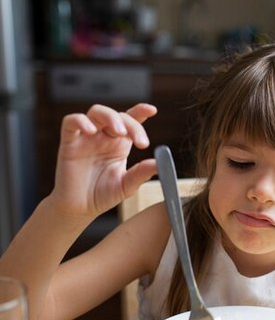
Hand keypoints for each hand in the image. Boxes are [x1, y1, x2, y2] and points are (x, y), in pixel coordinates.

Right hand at [51, 103, 157, 217]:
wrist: (80, 209)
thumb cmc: (102, 195)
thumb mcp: (127, 185)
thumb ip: (141, 173)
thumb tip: (160, 163)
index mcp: (120, 144)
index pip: (131, 121)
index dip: (140, 111)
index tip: (152, 110)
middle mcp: (104, 137)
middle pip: (117, 116)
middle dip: (131, 124)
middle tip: (141, 142)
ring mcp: (86, 138)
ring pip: (96, 112)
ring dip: (110, 117)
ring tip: (119, 131)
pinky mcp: (69, 143)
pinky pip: (71, 122)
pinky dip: (80, 121)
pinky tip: (91, 130)